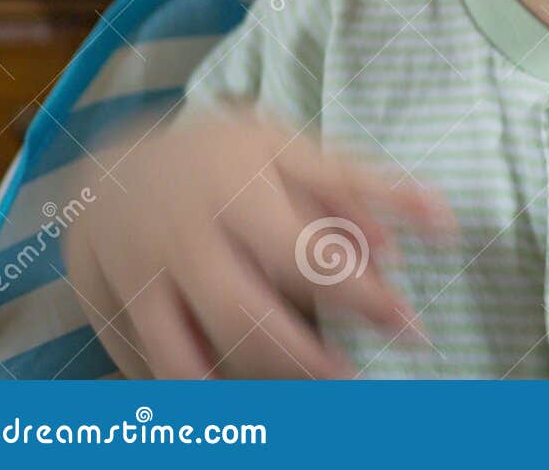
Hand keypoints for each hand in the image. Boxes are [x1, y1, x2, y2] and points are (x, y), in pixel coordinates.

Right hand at [62, 106, 457, 378]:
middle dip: (305, 363)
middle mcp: (183, 240)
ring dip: (250, 391)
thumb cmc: (220, 157)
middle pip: (244, 319)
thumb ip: (362, 186)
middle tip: (353, 379)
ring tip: (304, 396)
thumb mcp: (290, 150)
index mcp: (234, 189)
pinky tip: (243, 400)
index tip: (412, 328)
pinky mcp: (107, 320)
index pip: (304, 255)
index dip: (362, 297)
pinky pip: (151, 375)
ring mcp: (138, 284)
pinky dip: (196, 395)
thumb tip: (443, 221)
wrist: (105, 165)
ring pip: (187, 361)